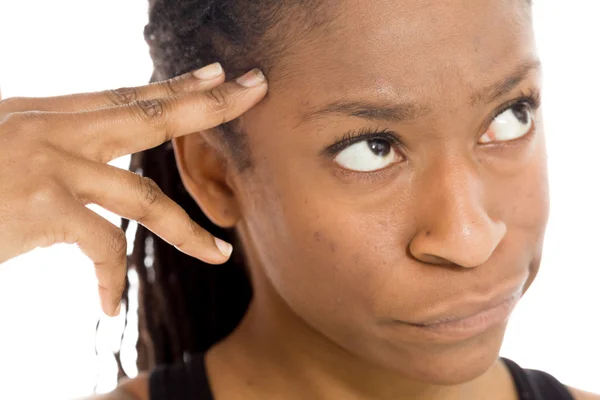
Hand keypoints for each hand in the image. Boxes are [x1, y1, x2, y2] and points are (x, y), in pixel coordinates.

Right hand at [0, 63, 267, 315]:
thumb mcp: (8, 151)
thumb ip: (57, 147)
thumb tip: (101, 157)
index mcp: (45, 113)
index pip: (126, 94)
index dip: (176, 86)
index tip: (218, 77)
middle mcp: (49, 128)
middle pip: (149, 116)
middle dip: (208, 108)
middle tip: (255, 92)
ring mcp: (44, 165)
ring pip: (142, 194)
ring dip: (188, 230)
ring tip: (221, 255)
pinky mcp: (37, 207)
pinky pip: (100, 245)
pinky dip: (109, 279)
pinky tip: (109, 306)